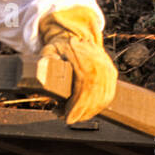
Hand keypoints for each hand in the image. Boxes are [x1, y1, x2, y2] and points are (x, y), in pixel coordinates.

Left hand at [38, 5, 116, 123]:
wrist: (77, 35)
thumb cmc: (60, 47)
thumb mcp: (49, 50)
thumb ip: (46, 61)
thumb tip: (43, 73)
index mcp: (84, 59)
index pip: (84, 88)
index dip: (77, 106)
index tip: (67, 118)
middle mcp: (100, 64)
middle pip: (94, 97)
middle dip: (81, 113)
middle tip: (66, 118)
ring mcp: (108, 69)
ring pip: (102, 99)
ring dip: (88, 112)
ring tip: (73, 115)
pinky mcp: (112, 74)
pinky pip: (107, 96)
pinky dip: (97, 107)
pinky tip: (85, 111)